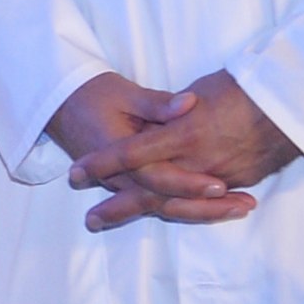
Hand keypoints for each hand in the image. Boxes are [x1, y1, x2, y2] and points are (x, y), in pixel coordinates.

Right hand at [43, 71, 255, 233]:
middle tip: (242, 206)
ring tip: (241, 208)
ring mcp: (124, 184)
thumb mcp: (124, 94)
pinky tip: (220, 205)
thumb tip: (189, 104)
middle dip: (205, 206)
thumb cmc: (93, 95)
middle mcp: (120, 178)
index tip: (220, 184)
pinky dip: (190, 204)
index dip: (188, 182)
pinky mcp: (130, 183)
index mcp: (118, 155)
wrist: (61, 106)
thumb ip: (158, 105)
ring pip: (165, 205)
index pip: (157, 177)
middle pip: (166, 201)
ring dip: (203, 210)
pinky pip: (160, 200)